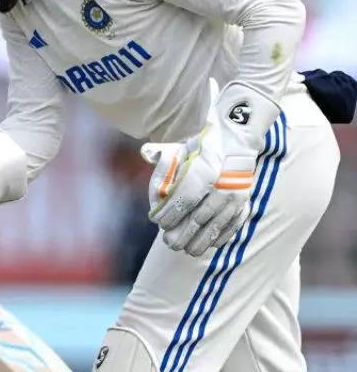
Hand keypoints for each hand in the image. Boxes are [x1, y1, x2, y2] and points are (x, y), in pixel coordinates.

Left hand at [144, 79, 274, 256]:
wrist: (237, 140)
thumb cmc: (204, 146)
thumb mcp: (182, 146)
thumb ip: (163, 154)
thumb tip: (145, 154)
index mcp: (204, 171)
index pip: (184, 199)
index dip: (170, 213)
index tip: (157, 221)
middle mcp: (222, 185)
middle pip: (200, 217)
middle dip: (183, 233)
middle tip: (169, 243)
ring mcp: (237, 196)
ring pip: (217, 224)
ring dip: (201, 240)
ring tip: (188, 250)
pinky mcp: (246, 202)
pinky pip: (234, 224)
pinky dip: (222, 236)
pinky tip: (211, 244)